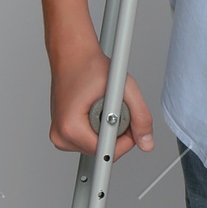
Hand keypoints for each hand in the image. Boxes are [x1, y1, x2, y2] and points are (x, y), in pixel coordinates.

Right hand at [47, 41, 153, 160]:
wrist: (72, 55)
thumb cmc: (90, 66)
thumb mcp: (124, 89)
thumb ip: (140, 117)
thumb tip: (146, 142)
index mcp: (70, 127)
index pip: (106, 153)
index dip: (125, 141)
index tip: (129, 126)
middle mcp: (61, 135)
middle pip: (102, 151)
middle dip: (117, 134)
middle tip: (116, 108)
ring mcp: (60, 135)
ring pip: (96, 148)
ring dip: (108, 131)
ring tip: (104, 107)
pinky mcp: (62, 132)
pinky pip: (88, 141)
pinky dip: (98, 129)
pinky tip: (97, 111)